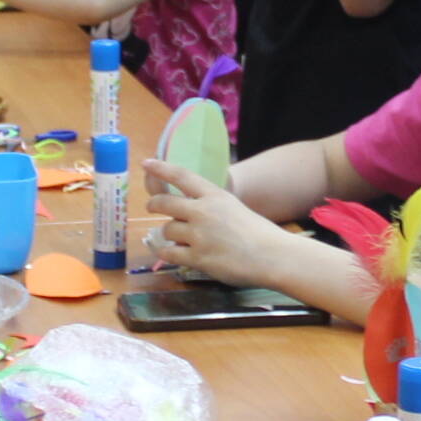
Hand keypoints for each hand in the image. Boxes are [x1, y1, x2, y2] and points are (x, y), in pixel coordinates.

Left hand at [141, 159, 283, 289]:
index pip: (182, 176)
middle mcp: (203, 212)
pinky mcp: (197, 257)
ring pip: (166, 229)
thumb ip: (211, 205)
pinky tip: (168, 252)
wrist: (273, 256)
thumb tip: (189, 210)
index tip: (146, 163)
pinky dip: (165, 253)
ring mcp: (199, 235)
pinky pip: (168, 253)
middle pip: (165, 202)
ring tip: (178, 239)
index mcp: (215, 196)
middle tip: (151, 207)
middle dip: (153, 204)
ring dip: (168, 234)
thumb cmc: (259, 233)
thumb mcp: (234, 208)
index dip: (161, 169)